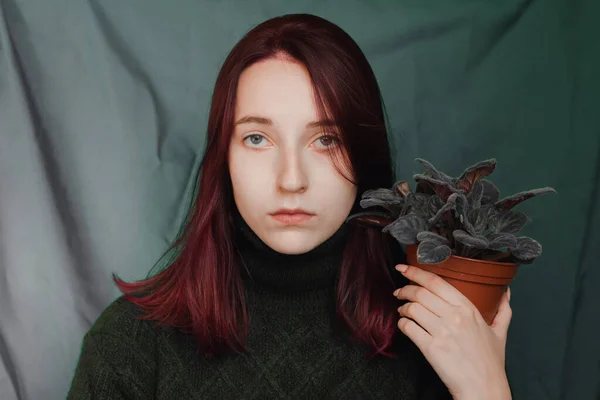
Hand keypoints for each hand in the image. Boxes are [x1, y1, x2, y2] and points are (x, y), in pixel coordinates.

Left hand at [393, 264, 511, 399]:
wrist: (484, 389)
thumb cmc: (490, 363)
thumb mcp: (500, 332)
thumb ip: (503, 310)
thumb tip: (506, 292)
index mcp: (468, 309)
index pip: (436, 282)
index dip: (416, 272)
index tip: (404, 267)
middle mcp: (454, 317)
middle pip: (420, 293)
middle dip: (405, 289)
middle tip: (399, 291)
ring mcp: (442, 332)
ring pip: (412, 308)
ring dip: (403, 307)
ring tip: (402, 310)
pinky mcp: (431, 348)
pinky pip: (409, 328)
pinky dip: (402, 324)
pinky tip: (405, 325)